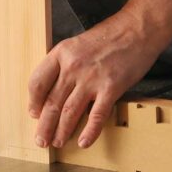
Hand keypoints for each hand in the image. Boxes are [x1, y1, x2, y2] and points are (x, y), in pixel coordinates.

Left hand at [28, 9, 169, 148]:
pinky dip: (89, 132)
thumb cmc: (110, 35)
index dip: (33, 102)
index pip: (37, 83)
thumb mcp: (78, 43)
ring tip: (58, 142)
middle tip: (41, 140)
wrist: (138, 28)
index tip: (34, 113)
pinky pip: (96, 115)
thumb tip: (55, 88)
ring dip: (62, 131)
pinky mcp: (111, 88)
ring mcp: (91, 78)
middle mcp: (72, 67)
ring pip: (70, 112)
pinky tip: (83, 142)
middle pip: (52, 102)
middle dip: (45, 125)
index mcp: (61, 53)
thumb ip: (65, 64)